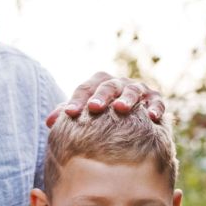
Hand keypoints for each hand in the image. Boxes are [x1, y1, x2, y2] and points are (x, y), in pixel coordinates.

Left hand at [46, 72, 163, 126]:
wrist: (128, 118)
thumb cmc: (100, 117)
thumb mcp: (84, 114)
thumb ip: (67, 115)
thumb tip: (50, 122)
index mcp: (97, 84)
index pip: (85, 89)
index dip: (77, 100)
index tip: (69, 113)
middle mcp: (117, 83)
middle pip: (108, 86)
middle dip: (101, 96)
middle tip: (94, 108)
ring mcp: (137, 89)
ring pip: (132, 90)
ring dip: (127, 98)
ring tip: (121, 108)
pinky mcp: (154, 99)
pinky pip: (156, 101)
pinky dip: (155, 107)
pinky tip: (152, 118)